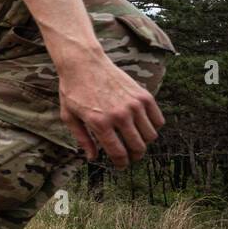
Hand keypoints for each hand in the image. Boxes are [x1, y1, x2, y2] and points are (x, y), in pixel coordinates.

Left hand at [58, 53, 162, 168]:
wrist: (84, 63)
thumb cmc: (73, 90)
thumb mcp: (69, 117)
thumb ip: (82, 139)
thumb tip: (93, 158)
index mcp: (100, 123)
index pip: (118, 153)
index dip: (121, 164)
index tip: (120, 165)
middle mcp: (120, 115)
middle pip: (138, 147)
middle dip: (134, 156)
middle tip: (129, 156)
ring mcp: (134, 105)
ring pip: (151, 136)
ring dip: (144, 142)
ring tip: (134, 141)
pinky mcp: (144, 95)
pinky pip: (158, 120)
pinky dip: (153, 127)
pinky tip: (141, 126)